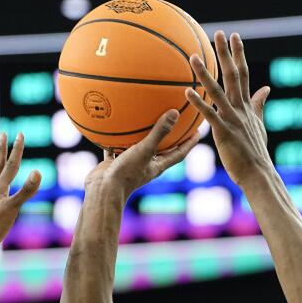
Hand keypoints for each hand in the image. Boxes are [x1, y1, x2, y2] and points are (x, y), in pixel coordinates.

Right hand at [84, 109, 201, 198]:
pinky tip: (113, 126)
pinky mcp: (115, 163)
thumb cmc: (127, 173)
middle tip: (177, 124)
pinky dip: (116, 139)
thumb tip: (175, 113)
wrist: (103, 190)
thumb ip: (159, 132)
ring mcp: (130, 164)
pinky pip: (117, 148)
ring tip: (147, 121)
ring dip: (143, 137)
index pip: (179, 153)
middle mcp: (146, 165)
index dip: (190, 143)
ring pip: (139, 148)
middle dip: (170, 139)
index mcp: (157, 165)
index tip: (198, 132)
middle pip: (162, 150)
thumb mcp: (145, 150)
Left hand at [185, 31, 273, 185]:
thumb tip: (266, 88)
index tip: (235, 37)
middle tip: (219, 34)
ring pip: (217, 92)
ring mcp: (233, 120)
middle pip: (234, 75)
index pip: (244, 74)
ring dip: (205, 73)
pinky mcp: (224, 132)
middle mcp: (241, 109)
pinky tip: (188, 91)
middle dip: (226, 54)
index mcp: (247, 106)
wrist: (257, 173)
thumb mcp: (259, 125)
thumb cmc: (255, 152)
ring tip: (192, 57)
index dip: (240, 55)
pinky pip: (210, 114)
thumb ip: (259, 105)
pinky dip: (199, 102)